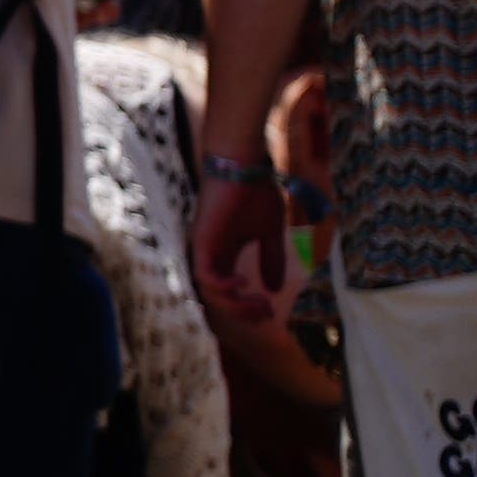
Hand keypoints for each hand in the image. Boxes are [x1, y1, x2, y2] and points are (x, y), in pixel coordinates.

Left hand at [189, 167, 290, 350]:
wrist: (243, 163)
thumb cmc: (255, 191)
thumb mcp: (270, 232)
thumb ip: (271, 259)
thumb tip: (275, 290)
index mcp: (224, 253)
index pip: (229, 292)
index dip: (247, 307)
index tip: (271, 312)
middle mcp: (211, 255)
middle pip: (219, 298)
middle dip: (243, 312)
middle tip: (267, 313)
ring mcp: (204, 249)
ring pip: (210, 292)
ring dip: (236, 304)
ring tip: (261, 303)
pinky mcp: (201, 241)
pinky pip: (204, 276)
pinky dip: (222, 287)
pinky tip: (244, 284)